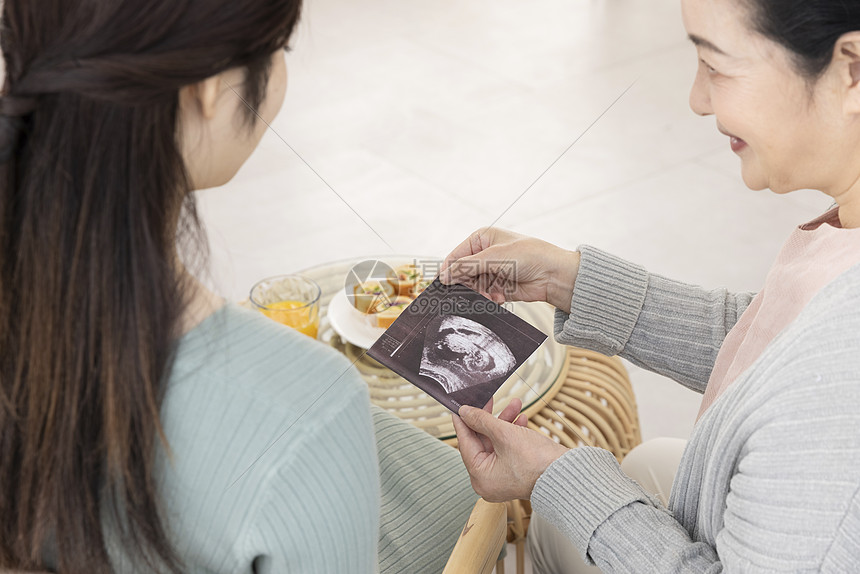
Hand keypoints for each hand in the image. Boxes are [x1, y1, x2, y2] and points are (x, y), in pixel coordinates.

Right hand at [440, 228, 579, 312]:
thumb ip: (467, 266)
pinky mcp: (497, 287)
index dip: (449, 270)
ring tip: (491, 294)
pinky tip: (499, 296)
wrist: (554, 274)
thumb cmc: (529, 255)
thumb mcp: (495, 257)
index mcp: (481, 239)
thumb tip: (444, 275)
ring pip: (471, 287)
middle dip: (467, 284)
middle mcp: (484, 254)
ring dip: (479, 292)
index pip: (456, 255)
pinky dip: (488, 298)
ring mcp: (491, 271)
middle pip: (461, 273)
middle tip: (475, 290)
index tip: (444, 284)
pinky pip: (483, 296)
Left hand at [452, 398, 568, 501]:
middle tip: (489, 399)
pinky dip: (513, 434)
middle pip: (482, 442)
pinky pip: (508, 450)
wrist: (567, 474)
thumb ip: (482, 421)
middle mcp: (488, 481)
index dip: (463, 422)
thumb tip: (465, 413)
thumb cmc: (536, 461)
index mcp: (480, 477)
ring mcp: (502, 478)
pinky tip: (522, 418)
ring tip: (515, 403)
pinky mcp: (516, 473)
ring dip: (505, 422)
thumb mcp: (504, 434)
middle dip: (491, 418)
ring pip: (497, 443)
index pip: (465, 443)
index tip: (460, 407)